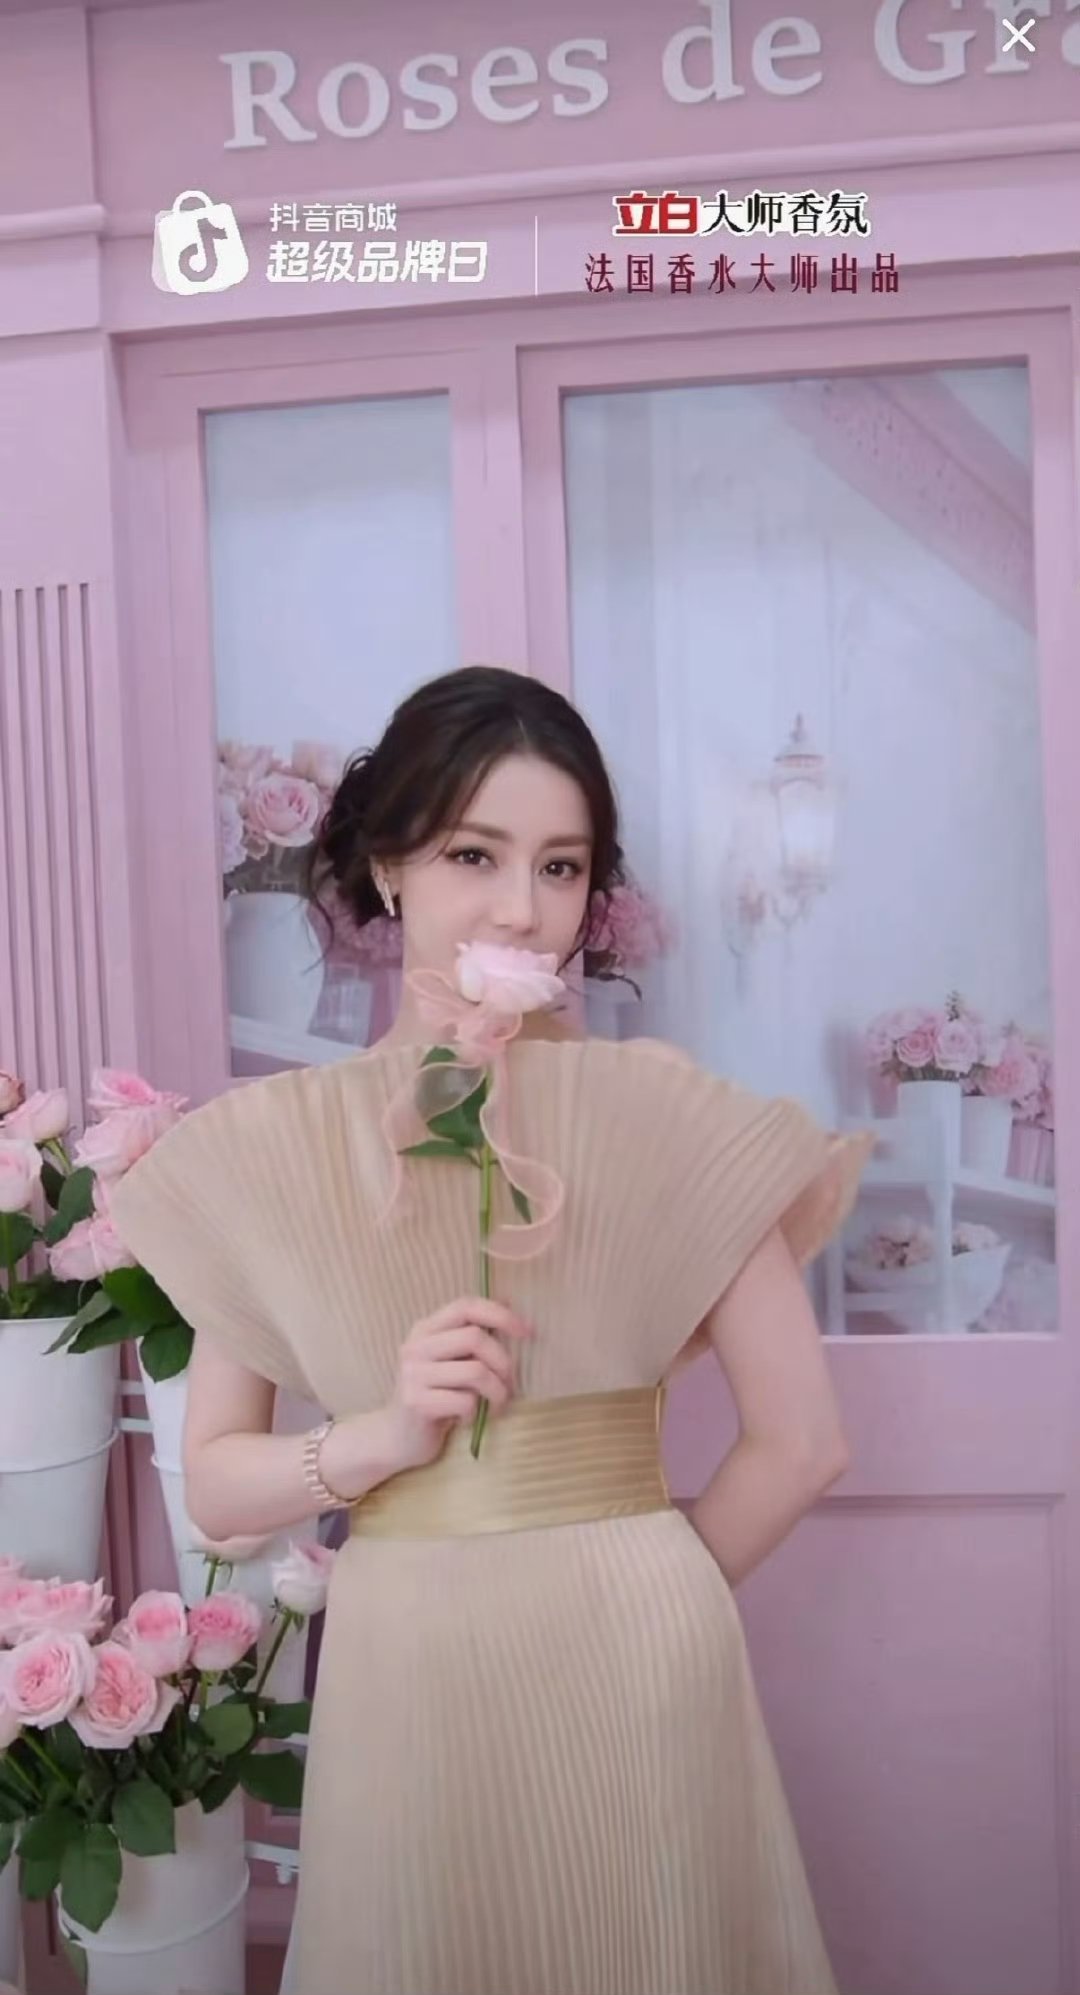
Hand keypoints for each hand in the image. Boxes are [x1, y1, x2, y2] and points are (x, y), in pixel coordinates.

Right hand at [382, 1296, 532, 1475]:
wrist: (396, 1438)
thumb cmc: (434, 1396)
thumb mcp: (450, 1361)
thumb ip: (471, 1336)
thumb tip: (508, 1301)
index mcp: (425, 1329)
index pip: (465, 1306)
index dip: (500, 1315)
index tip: (527, 1332)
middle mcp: (416, 1346)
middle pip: (475, 1338)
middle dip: (503, 1363)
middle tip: (509, 1384)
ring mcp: (413, 1374)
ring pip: (476, 1371)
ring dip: (497, 1392)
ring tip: (494, 1404)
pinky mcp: (416, 1402)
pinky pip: (465, 1401)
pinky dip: (475, 1412)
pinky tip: (466, 1418)